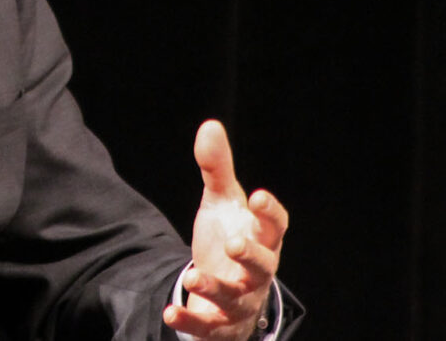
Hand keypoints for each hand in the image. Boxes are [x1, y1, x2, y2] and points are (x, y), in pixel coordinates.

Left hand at [164, 120, 288, 339]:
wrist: (224, 292)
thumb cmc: (229, 240)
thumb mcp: (221, 204)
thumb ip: (217, 170)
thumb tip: (209, 125)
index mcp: (262, 239)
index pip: (276, 227)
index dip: (270, 212)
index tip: (257, 196)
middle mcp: (257, 272)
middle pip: (264, 267)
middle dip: (251, 257)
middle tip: (233, 244)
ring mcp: (240, 300)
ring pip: (235, 299)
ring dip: (214, 289)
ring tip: (192, 277)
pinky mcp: (220, 323)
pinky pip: (208, 327)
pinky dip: (189, 322)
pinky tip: (169, 312)